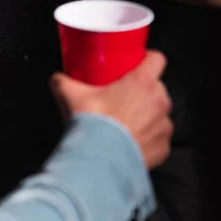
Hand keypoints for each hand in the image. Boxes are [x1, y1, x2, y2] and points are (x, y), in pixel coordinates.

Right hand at [50, 51, 172, 169]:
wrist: (99, 161)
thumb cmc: (91, 121)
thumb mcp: (71, 95)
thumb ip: (63, 82)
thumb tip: (56, 78)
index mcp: (142, 81)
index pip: (157, 59)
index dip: (148, 59)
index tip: (138, 65)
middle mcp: (159, 101)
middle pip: (157, 87)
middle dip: (145, 91)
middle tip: (124, 97)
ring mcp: (164, 126)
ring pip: (160, 113)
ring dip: (148, 115)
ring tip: (128, 123)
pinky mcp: (164, 148)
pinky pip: (159, 138)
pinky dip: (149, 139)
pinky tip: (132, 142)